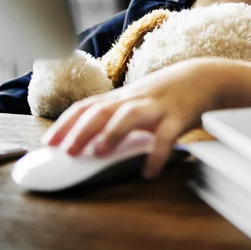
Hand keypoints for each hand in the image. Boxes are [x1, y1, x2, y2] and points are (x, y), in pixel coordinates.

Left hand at [42, 58, 221, 178]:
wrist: (202, 77)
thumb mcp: (137, 102)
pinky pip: (166, 135)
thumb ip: (116, 119)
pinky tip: (148, 172)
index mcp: (121, 97)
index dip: (66, 123)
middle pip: (102, 109)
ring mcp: (156, 106)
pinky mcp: (178, 117)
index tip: (49, 142)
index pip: (87, 106)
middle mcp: (135, 99)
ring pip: (130, 115)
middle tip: (66, 151)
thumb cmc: (164, 95)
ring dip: (112, 132)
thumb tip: (90, 144)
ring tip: (99, 152)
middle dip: (81, 130)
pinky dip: (156, 154)